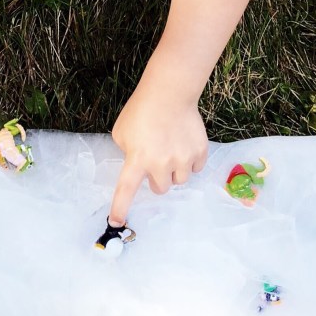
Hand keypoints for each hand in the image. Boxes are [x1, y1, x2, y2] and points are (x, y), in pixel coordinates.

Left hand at [108, 89, 208, 225]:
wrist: (170, 93)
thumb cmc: (141, 110)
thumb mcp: (122, 131)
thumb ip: (127, 151)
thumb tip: (136, 162)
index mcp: (137, 159)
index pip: (126, 190)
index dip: (120, 208)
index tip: (116, 222)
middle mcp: (160, 164)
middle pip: (160, 188)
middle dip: (157, 179)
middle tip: (156, 162)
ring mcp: (182, 159)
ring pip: (180, 180)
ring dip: (175, 170)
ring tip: (171, 148)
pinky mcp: (199, 152)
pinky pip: (196, 167)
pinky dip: (191, 160)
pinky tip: (184, 143)